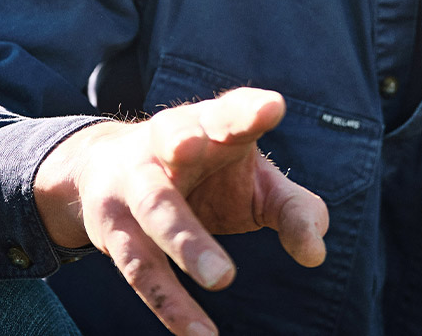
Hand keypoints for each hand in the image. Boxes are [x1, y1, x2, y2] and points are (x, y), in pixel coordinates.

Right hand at [34, 87, 328, 335]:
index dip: (248, 109)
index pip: (229, 111)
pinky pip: (141, 268)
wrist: (106, 170)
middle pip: (175, 136)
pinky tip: (201, 334)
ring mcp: (134, 184)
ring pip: (156, 208)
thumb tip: (315, 253)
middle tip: (192, 146)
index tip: (273, 107)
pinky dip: (170, 302)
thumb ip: (291, 209)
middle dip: (182, 139)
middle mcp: (167, 144)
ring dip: (186, 240)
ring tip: (225, 277)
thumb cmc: (205, 173)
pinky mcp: (115, 232)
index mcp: (210, 125)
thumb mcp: (254, 182)